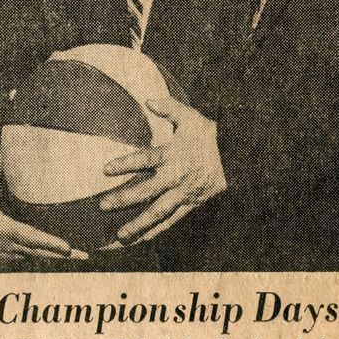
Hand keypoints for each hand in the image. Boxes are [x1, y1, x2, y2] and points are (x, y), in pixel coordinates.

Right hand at [0, 155, 88, 264]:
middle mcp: (7, 247)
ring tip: (69, 254)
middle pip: (40, 254)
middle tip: (85, 256)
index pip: (34, 239)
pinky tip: (40, 253)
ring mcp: (3, 255)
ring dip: (51, 257)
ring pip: (32, 257)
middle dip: (63, 255)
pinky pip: (22, 258)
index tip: (70, 247)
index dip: (53, 244)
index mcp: (4, 231)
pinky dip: (35, 256)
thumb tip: (0, 152)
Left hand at [100, 97, 226, 245]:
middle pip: (147, 190)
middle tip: (102, 205)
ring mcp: (183, 193)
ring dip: (138, 223)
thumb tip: (148, 100)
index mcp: (174, 154)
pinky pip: (172, 220)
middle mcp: (177, 176)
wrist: (236, 156)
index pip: (146, 159)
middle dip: (124, 199)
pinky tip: (142, 238)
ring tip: (120, 234)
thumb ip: (169, 107)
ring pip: (158, 211)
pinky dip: (157, 230)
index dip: (126, 164)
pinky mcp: (190, 204)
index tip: (105, 170)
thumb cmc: (207, 135)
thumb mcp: (190, 117)